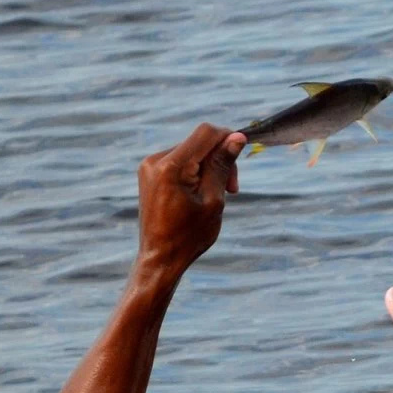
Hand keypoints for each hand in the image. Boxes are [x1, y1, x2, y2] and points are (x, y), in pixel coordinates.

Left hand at [135, 122, 244, 281]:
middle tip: (232, 189)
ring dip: (208, 168)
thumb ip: (222, 166)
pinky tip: (200, 194)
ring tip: (215, 196)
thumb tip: (237, 138)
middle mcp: (156, 160)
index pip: (205, 134)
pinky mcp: (150, 173)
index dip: (227, 138)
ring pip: (190, 152)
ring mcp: (150, 166)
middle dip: (219, 159)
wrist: (160, 258)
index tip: (242, 154)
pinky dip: (194, 173)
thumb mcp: (213, 200)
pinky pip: (179, 162)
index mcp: (171, 167)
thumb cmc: (188, 236)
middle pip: (198, 143)